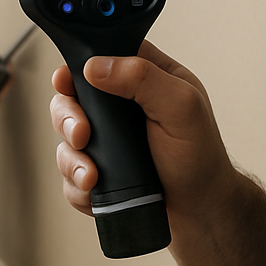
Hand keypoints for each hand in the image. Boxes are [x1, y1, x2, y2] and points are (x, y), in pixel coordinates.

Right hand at [50, 40, 236, 217]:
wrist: (200, 209)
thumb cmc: (200, 155)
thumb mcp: (182, 105)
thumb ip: (143, 78)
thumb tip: (96, 67)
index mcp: (143, 76)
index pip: (100, 56)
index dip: (76, 66)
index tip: (65, 81)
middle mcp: (120, 104)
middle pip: (71, 97)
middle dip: (67, 118)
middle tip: (83, 135)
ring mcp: (107, 137)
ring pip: (65, 137)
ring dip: (71, 158)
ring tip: (92, 175)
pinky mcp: (99, 167)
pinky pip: (69, 172)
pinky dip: (75, 183)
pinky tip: (93, 189)